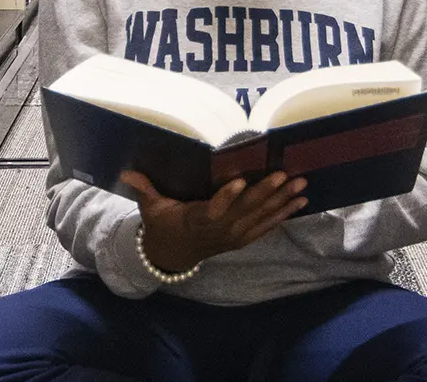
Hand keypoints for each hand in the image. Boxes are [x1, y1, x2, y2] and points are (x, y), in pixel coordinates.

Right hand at [120, 170, 307, 274]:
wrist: (173, 255)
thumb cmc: (163, 225)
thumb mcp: (150, 209)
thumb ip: (143, 189)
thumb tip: (125, 171)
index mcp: (196, 220)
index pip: (213, 210)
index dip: (227, 197)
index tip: (240, 181)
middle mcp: (219, 230)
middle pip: (245, 211)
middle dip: (267, 192)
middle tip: (285, 174)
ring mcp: (234, 236)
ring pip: (261, 217)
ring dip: (282, 201)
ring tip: (301, 185)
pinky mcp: (243, 238)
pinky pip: (267, 226)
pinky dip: (284, 214)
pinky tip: (301, 201)